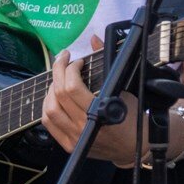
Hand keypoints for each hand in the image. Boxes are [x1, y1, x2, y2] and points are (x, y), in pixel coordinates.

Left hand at [41, 36, 141, 164]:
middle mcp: (83, 128)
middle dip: (58, 72)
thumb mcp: (122, 86)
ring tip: (59, 78)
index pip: (72, 88)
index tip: (78, 61)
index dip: (70, 69)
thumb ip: (106, 60)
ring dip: (50, 90)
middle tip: (64, 61)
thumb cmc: (132, 115)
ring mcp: (74, 139)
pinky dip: (47, 106)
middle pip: (58, 95)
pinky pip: (48, 124)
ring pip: (49, 110)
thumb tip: (93, 38)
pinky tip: (54, 96)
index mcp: (98, 113)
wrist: (136, 145)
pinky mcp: (68, 145)